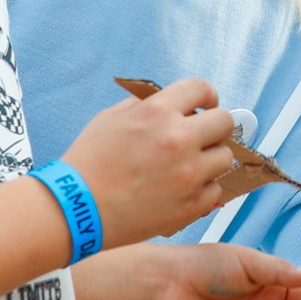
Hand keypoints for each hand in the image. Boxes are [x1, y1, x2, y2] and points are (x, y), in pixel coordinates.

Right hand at [62, 77, 237, 248]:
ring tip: (188, 167)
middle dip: (214, 127)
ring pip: (225, 157)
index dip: (208, 96)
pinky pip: (215, 189)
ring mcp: (188, 174)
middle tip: (201, 137)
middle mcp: (178, 139)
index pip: (202, 89)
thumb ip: (145, 106)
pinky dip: (202, 189)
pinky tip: (181, 189)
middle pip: (225, 123)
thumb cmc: (87, 165)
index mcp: (157, 113)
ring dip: (210, 159)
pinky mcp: (191, 204)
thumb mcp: (110, 118)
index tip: (206, 106)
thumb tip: (172, 103)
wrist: (75, 209)